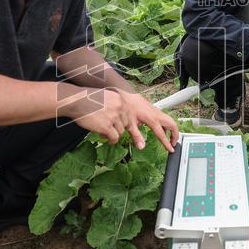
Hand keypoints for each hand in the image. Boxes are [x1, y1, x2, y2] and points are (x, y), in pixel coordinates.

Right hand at [60, 89, 178, 150]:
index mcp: (125, 104)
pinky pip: (114, 138)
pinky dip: (109, 138)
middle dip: (162, 138)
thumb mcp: (109, 103)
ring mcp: (117, 118)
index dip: (158, 128)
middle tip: (171, 147)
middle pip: (139, 127)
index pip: (141, 118)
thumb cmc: (90, 103)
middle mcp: (124, 110)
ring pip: (121, 133)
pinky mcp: (109, 126)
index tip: (169, 137)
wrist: (77, 101)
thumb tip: (124, 124)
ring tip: (105, 128)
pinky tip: (103, 134)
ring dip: (113, 133)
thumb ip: (119, 112)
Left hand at [116, 90, 179, 151]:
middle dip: (175, 135)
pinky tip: (160, 129)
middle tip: (173, 143)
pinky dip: (166, 125)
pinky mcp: (154, 109)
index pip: (162, 134)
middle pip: (172, 125)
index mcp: (152, 120)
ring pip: (169, 120)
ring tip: (168, 138)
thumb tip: (141, 147)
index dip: (167, 143)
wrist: (125, 94)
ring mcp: (156, 111)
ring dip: (171, 129)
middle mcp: (157, 115)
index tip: (171, 150)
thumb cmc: (127, 107)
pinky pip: (164, 118)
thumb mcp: (130, 124)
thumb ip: (136, 136)